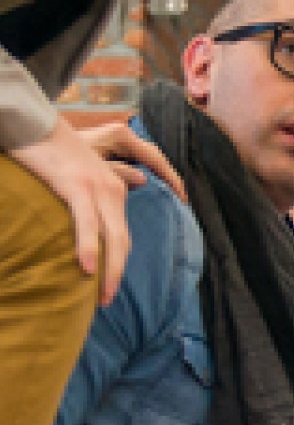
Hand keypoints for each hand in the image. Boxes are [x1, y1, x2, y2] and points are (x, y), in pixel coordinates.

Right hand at [9, 118, 186, 305]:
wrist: (34, 124)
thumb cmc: (53, 150)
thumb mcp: (81, 174)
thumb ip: (101, 189)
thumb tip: (127, 194)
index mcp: (115, 189)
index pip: (122, 234)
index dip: (118, 262)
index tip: (110, 286)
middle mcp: (113, 189)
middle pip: (123, 241)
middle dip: (118, 273)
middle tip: (107, 301)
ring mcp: (97, 188)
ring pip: (111, 236)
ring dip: (109, 269)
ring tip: (103, 296)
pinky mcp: (76, 185)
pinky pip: (86, 222)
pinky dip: (88, 246)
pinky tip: (86, 267)